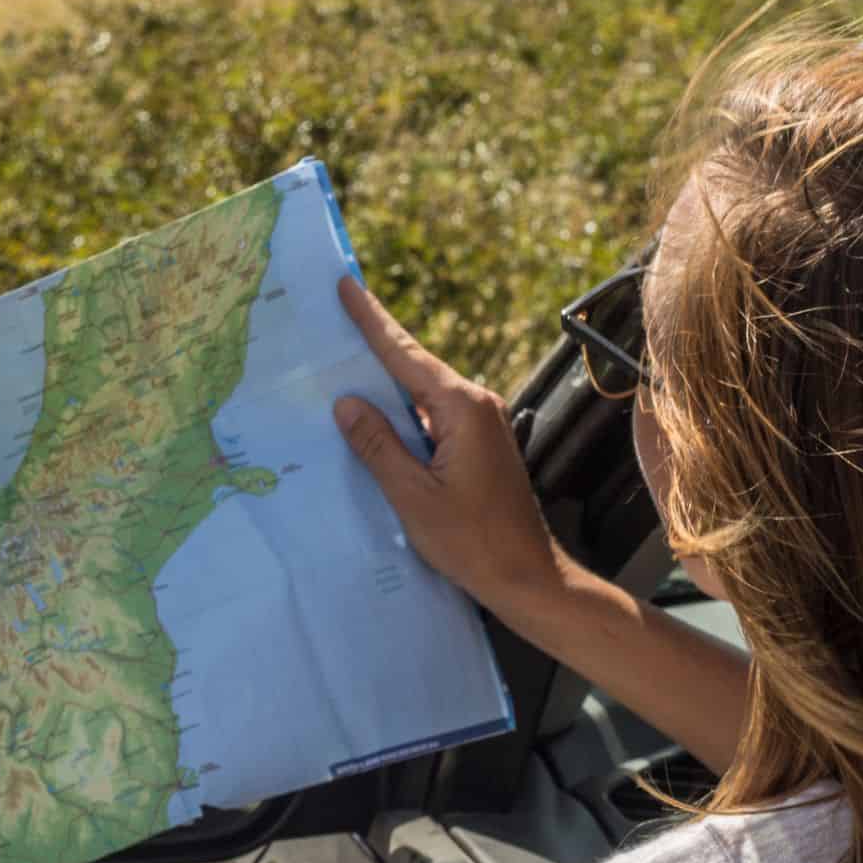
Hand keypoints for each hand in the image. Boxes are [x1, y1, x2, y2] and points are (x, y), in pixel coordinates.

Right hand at [333, 277, 570, 627]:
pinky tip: (375, 418)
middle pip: (414, 367)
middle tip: (334, 316)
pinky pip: (432, 416)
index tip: (347, 286)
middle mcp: (477, 405)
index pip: (405, 354)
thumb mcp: (413, 496)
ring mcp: (482, 424)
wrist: (528, 576)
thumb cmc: (472, 542)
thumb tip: (347, 403)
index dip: (371, 320)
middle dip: (373, 345)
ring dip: (385, 383)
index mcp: (462, 408)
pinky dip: (402, 412)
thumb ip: (378, 445)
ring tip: (342, 365)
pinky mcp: (480, 444)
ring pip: (422, 393)